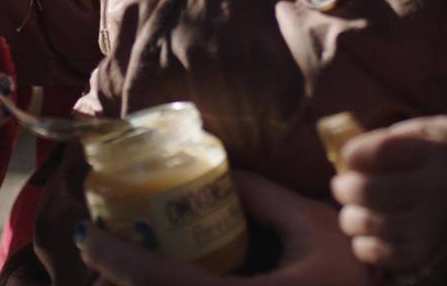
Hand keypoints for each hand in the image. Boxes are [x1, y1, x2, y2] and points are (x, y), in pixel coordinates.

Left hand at [77, 171, 368, 285]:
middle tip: (98, 245)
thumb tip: (223, 172)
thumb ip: (265, 198)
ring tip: (119, 259)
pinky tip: (157, 275)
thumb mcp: (314, 225)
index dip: (122, 261)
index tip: (89, 237)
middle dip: (120, 278)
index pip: (169, 283)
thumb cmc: (357, 272)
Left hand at [329, 120, 446, 276]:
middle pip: (369, 190)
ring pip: (368, 223)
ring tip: (352, 211)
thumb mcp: (423, 141)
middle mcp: (436, 192)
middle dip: (344, 187)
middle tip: (341, 185)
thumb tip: (345, 159)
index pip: (381, 151)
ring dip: (349, 217)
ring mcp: (431, 227)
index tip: (348, 157)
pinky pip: (378, 253)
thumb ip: (388, 143)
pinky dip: (363, 244)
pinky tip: (367, 234)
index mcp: (436, 155)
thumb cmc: (435, 167)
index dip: (353, 153)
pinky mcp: (424, 255)